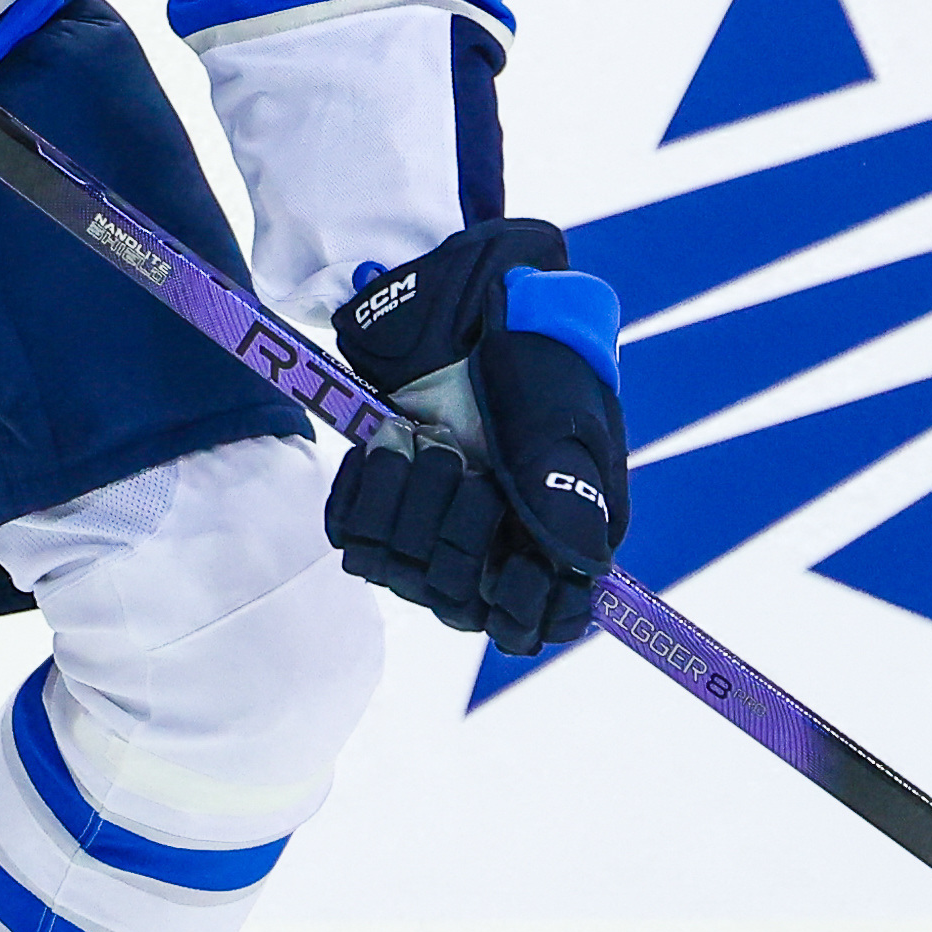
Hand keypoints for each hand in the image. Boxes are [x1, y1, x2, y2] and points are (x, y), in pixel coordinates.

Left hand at [323, 219, 626, 655]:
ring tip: (425, 440)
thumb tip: (578, 571)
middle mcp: (492, 548)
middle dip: (457, 535)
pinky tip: (385, 443)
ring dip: (409, 504)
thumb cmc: (531, 363)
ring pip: (402, 574)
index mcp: (555, 539)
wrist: (465, 309)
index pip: (539, 622)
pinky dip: (364, 489)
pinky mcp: (379, 509)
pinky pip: (352, 537)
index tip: (510, 569)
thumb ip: (570, 495)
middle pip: (458, 603)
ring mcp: (431, 532)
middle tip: (465, 465)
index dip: (522, 611)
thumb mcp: (561, 420)